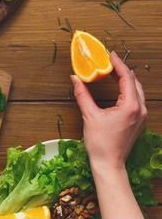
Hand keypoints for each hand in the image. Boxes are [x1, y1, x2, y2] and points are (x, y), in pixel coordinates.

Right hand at [71, 51, 146, 169]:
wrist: (109, 164)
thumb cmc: (100, 144)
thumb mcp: (89, 116)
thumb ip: (82, 95)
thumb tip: (75, 79)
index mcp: (131, 106)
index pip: (126, 77)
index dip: (118, 64)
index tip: (109, 54)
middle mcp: (141, 109)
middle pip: (134, 81)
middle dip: (122, 70)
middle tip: (109, 62)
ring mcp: (142, 116)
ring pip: (138, 90)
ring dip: (126, 80)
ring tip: (113, 72)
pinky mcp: (139, 121)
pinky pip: (137, 99)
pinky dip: (128, 90)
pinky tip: (118, 89)